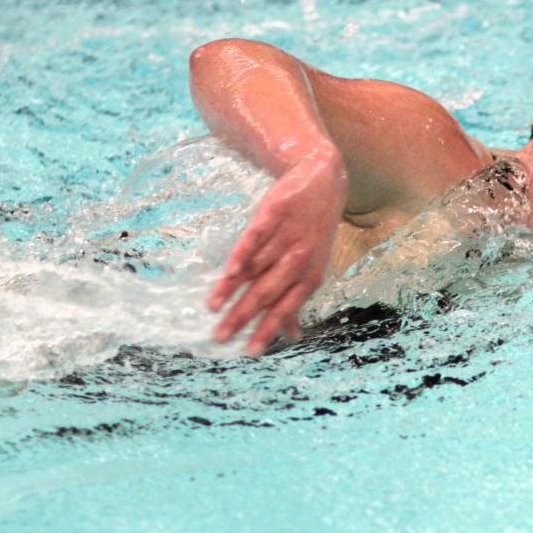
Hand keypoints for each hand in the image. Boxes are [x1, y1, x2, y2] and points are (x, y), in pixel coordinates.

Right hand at [207, 151, 347, 354]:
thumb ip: (297, 300)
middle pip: (267, 292)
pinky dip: (242, 254)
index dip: (267, 329)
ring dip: (233, 290)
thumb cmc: (313, 234)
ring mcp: (286, 236)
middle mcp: (299, 259)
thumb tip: (291, 337)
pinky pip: (256, 237)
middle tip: (219, 336)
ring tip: (211, 308)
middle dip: (242, 316)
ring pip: (256, 268)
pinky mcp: (274, 213)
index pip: (286, 308)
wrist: (322, 182)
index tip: (248, 351)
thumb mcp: (313, 267)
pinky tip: (228, 271)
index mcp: (310, 276)